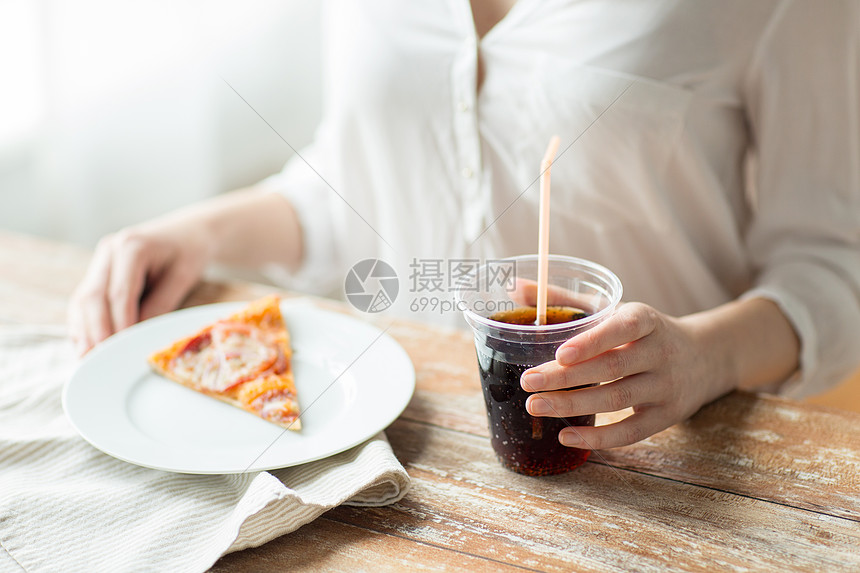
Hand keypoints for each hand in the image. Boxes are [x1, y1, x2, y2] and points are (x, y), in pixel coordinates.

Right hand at [68, 215, 211, 354]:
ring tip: (86, 359)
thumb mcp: (182, 278)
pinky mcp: (98, 272)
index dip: (118, 325)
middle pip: (93, 297)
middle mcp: (109, 251)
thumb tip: (137, 337)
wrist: (188, 232)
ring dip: (83, 331)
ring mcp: (100, 260)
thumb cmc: (189, 253)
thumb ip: (160, 305)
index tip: (120, 351)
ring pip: (82, 300)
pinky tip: (84, 344)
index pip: (119, 294)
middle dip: (95, 331)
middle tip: (99, 360)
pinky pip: (84, 300)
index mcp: (131, 247)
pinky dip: (82, 323)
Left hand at [520, 302, 736, 448]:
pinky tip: (566, 435)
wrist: (704, 357)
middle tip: (528, 383)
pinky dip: (598, 437)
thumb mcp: (616, 310)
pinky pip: (631, 431)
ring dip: (573, 404)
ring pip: (617, 399)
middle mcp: (660, 352)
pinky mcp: (667, 415)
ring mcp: (666, 386)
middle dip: (566, 377)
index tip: (559, 354)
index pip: (622, 328)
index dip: (592, 341)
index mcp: (646, 320)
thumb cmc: (643, 332)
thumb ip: (568, 300)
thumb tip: (516, 288)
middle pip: (611, 367)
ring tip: (536, 406)